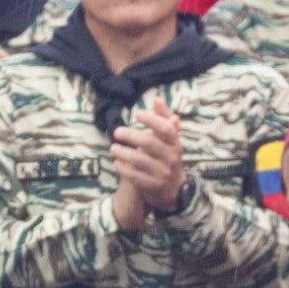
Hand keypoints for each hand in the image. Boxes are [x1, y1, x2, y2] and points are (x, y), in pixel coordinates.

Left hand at [109, 98, 185, 216]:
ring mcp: (163, 173)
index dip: (151, 119)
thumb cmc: (166, 155)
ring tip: (113, 148)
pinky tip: (116, 163)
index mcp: (176, 144)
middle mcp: (172, 158)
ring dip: (123, 153)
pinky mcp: (153, 186)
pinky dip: (124, 169)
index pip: (165, 129)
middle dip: (131, 135)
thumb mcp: (169, 139)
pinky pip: (135, 176)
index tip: (136, 113)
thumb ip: (163, 118)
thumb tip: (156, 99)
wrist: (172, 188)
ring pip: (140, 160)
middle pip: (149, 143)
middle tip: (116, 131)